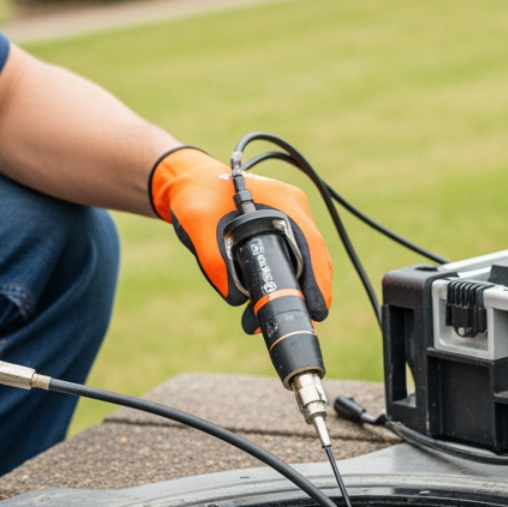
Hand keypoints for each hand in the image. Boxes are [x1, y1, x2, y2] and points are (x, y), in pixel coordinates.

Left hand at [148, 146, 331, 321]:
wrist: (188, 182)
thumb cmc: (195, 196)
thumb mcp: (198, 226)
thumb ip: (215, 261)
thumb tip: (238, 299)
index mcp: (284, 202)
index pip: (312, 246)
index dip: (318, 281)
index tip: (317, 310)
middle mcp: (292, 211)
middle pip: (311, 259)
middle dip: (304, 294)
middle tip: (296, 324)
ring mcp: (287, 221)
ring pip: (299, 264)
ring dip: (287, 292)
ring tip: (258, 320)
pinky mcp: (277, 232)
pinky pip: (285, 261)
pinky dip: (276, 282)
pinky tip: (257, 303)